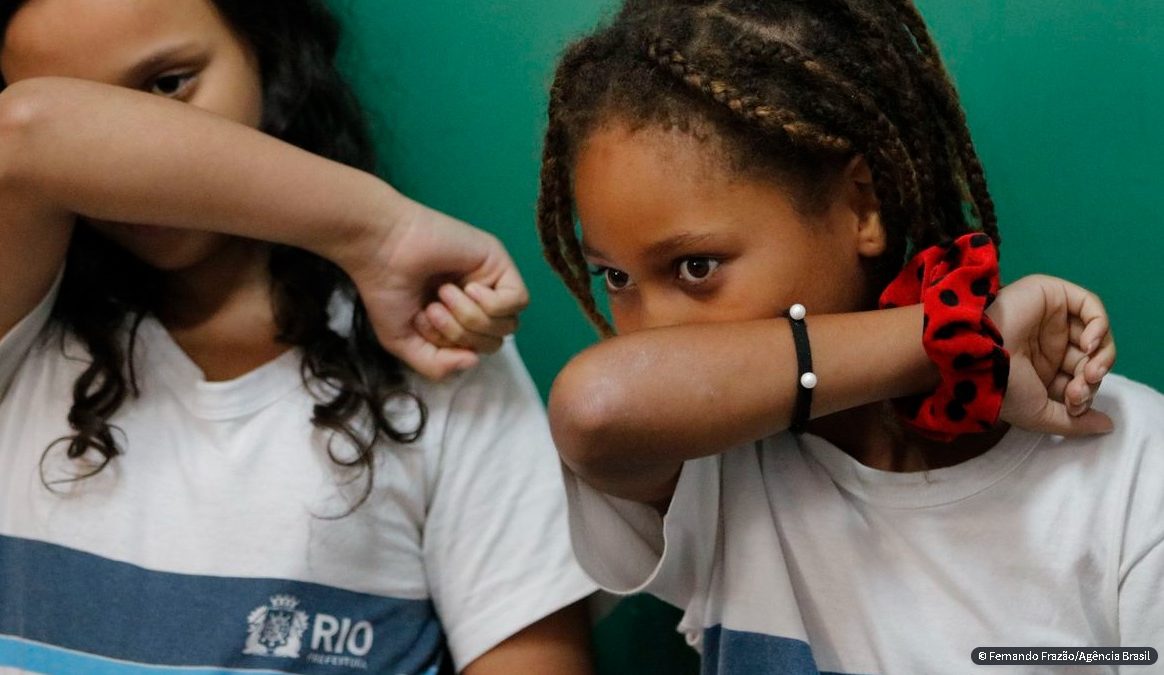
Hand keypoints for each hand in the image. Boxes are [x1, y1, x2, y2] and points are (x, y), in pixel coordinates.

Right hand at [343, 199, 528, 379]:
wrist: (382, 249)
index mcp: (457, 318)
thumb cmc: (387, 290)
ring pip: (508, 324)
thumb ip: (437, 365)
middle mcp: (476, 301)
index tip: (422, 321)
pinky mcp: (499, 261)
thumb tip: (473, 361)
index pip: (475, 350)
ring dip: (471, 318)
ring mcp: (490, 281)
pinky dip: (491, 304)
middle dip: (460, 335)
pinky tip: (466, 287)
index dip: (451, 347)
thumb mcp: (405, 343)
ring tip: (443, 294)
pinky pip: (517, 300)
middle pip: (494, 341)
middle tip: (432, 309)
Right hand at [986, 274, 1116, 434]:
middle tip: (1078, 391)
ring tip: (1089, 372)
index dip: (1084, 394)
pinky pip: (1090, 307)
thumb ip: (1074, 423)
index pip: (1078, 379)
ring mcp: (1052, 319)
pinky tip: (1087, 344)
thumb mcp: (1038, 414)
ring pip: (1096, 335)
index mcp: (1040, 370)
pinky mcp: (1053, 295)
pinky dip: (1098, 327)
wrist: (976, 353)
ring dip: (1101, 357)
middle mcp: (1048, 344)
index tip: (1073, 405)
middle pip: (1089, 359)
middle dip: (1091, 380)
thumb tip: (1107, 425)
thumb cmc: (1002, 386)